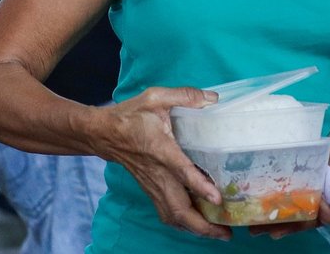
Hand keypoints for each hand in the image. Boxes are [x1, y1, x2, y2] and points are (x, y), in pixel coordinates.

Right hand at [103, 87, 230, 240]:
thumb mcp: (156, 97)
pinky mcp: (150, 189)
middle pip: (178, 209)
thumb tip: (213, 99)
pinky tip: (198, 224)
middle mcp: (157, 173)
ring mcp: (153, 185)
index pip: (181, 171)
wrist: (104, 133)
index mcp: (161, 150)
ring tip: (218, 233)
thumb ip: (185, 96)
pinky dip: (183, 223)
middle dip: (202, 225)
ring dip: (194, 228)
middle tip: (226, 233)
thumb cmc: (130, 115)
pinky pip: (167, 213)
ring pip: (172, 216)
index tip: (218, 198)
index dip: (200, 186)